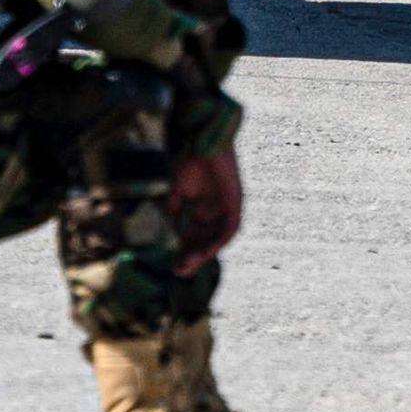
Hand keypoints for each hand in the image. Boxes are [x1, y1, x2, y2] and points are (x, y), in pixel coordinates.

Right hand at [172, 148, 242, 264]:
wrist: (202, 140)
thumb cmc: (190, 160)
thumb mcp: (178, 190)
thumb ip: (176, 211)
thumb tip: (173, 233)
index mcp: (203, 208)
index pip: (194, 235)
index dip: (183, 249)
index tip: (173, 264)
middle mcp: (216, 212)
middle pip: (205, 240)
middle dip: (192, 256)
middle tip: (179, 271)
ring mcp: (227, 209)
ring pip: (217, 239)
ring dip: (204, 253)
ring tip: (190, 264)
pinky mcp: (236, 205)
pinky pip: (229, 229)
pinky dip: (218, 240)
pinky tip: (206, 250)